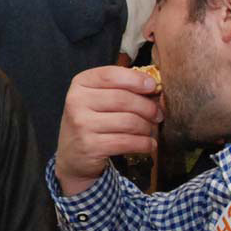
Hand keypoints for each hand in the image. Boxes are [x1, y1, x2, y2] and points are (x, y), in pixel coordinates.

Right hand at [54, 65, 162, 195]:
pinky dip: (143, 143)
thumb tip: (153, 87)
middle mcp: (77, 102)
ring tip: (150, 129)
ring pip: (128, 121)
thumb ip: (119, 89)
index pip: (110, 75)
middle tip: (158, 114)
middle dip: (147, 107)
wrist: (72, 155)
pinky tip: (148, 144)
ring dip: (147, 127)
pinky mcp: (90, 146)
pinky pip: (126, 142)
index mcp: (80, 84)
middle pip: (123, 99)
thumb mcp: (97, 99)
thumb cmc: (91, 122)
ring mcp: (82, 125)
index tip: (153, 86)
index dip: (135, 79)